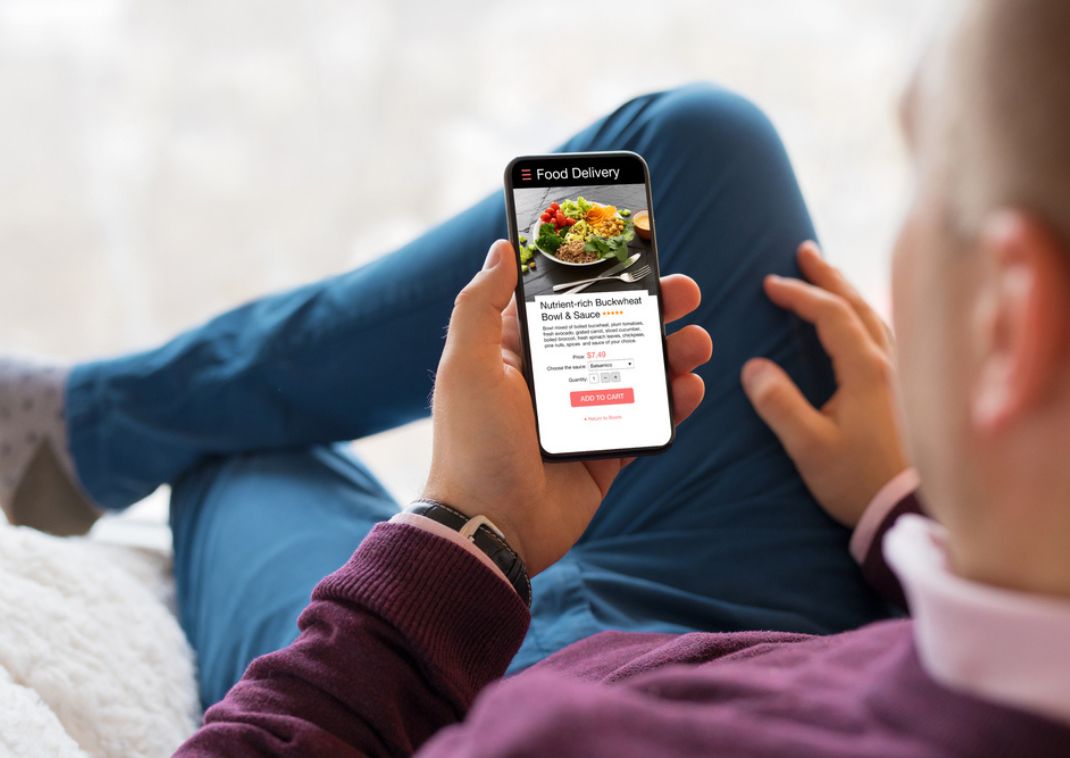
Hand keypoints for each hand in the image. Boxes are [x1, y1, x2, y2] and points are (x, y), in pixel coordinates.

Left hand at [422, 240, 711, 575]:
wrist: (492, 529)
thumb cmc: (472, 445)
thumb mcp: (466, 365)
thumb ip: (480, 305)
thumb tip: (501, 248)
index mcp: (519, 352)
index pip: (567, 302)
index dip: (602, 277)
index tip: (636, 255)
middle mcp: (555, 378)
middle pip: (615, 331)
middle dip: (654, 309)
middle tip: (687, 293)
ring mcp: (584, 415)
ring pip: (641, 372)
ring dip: (675, 352)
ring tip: (697, 343)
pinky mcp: (607, 451)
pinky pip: (650, 420)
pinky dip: (676, 402)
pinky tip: (690, 387)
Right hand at [741, 242, 909, 527]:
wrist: (910, 511)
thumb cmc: (860, 480)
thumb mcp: (810, 447)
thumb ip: (779, 405)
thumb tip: (753, 368)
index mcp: (866, 369)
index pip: (830, 315)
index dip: (799, 294)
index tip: (770, 284)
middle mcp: (891, 363)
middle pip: (858, 305)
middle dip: (829, 276)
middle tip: (804, 252)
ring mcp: (904, 374)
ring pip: (876, 317)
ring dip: (848, 292)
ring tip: (828, 277)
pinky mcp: (908, 390)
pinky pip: (885, 335)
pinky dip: (864, 315)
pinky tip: (860, 322)